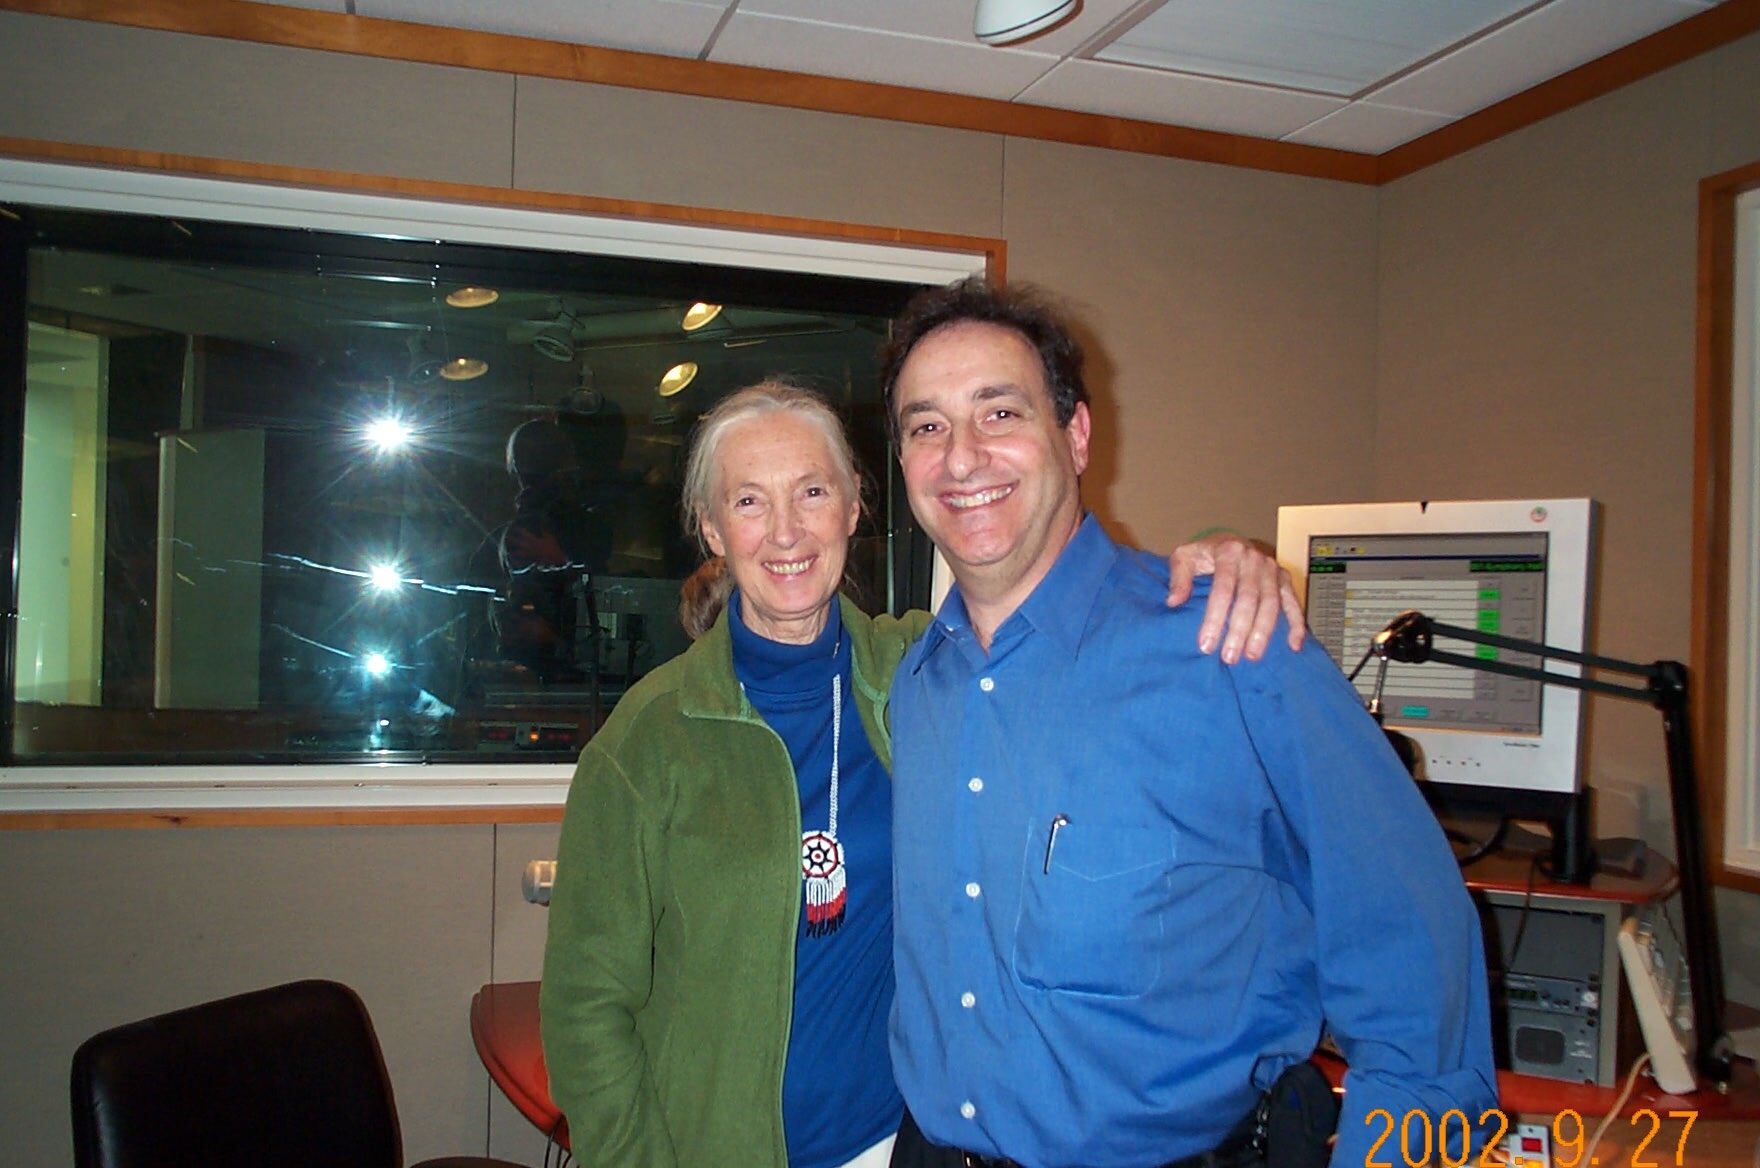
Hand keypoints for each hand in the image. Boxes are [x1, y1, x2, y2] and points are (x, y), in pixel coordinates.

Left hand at [504, 526, 568, 566]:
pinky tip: (516, 561)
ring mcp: (531, 554)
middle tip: (506, 537)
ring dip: (514, 551)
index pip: (525, 534)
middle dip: (513, 540)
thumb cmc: (554, 548)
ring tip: (507, 551)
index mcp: (535, 541)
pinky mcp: (532, 560)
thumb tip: (542, 523)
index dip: (519, 531)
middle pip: (520, 543)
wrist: (557, 559)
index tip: (514, 528)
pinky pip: (524, 559)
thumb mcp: (550, 537)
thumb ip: (545, 531)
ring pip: (520, 552)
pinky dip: (520, 560)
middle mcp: (531, 547)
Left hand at [1166, 532, 1305, 662]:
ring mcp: (1272, 569)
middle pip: (1249, 599)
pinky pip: (1293, 602)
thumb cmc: (1204, 554)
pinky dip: (1296, 624)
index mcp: (1229, 551)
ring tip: (1252, 656)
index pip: (1223, 588)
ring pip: (1271, 603)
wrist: (1230, 542)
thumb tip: (1174, 601)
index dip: (1215, 618)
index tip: (1205, 645)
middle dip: (1239, 630)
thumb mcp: (1184, 557)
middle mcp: (1254, 559)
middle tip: (1229, 657)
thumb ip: (1178, 577)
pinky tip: (1294, 646)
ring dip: (1263, 632)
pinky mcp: (1285, 578)